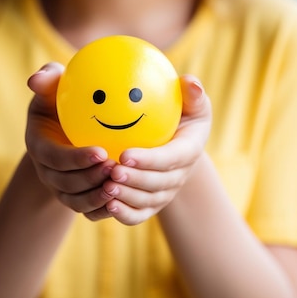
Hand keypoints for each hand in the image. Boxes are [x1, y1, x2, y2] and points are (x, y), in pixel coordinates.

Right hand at [25, 63, 116, 215]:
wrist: (66, 127)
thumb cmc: (62, 98)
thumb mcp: (53, 86)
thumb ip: (48, 78)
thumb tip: (35, 79)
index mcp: (39, 145)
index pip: (53, 157)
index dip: (75, 158)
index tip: (101, 152)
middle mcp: (47, 170)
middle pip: (65, 183)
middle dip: (89, 179)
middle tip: (116, 169)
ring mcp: (60, 187)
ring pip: (76, 200)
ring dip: (97, 196)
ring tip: (120, 186)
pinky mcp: (75, 198)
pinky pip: (87, 209)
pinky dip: (101, 208)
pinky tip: (123, 200)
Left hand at [85, 75, 211, 224]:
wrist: (174, 143)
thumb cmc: (180, 115)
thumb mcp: (191, 102)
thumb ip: (191, 94)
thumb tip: (190, 82)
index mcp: (188, 151)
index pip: (171, 159)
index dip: (150, 160)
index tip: (125, 154)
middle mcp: (178, 176)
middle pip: (158, 184)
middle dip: (135, 180)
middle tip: (112, 172)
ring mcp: (164, 193)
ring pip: (147, 201)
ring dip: (127, 198)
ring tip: (105, 189)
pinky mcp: (150, 204)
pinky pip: (138, 215)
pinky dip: (125, 215)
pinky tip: (106, 206)